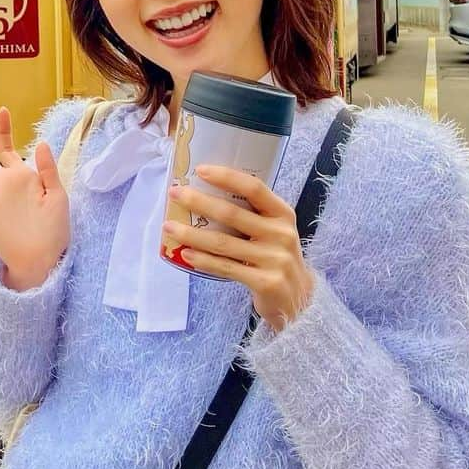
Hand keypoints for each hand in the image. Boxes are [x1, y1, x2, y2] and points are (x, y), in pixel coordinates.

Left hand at [161, 166, 314, 331]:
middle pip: (232, 214)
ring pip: (223, 243)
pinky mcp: (266, 282)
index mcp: (282, 213)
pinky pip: (226, 268)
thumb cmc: (275, 256)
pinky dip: (203, 260)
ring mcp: (275, 259)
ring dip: (191, 234)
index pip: (254, 188)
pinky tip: (185, 254)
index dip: (226, 177)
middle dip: (199, 202)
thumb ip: (250, 214)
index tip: (200, 170)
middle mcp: (281, 233)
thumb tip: (203, 194)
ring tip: (169, 227)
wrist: (299, 299)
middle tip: (174, 194)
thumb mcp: (273, 230)